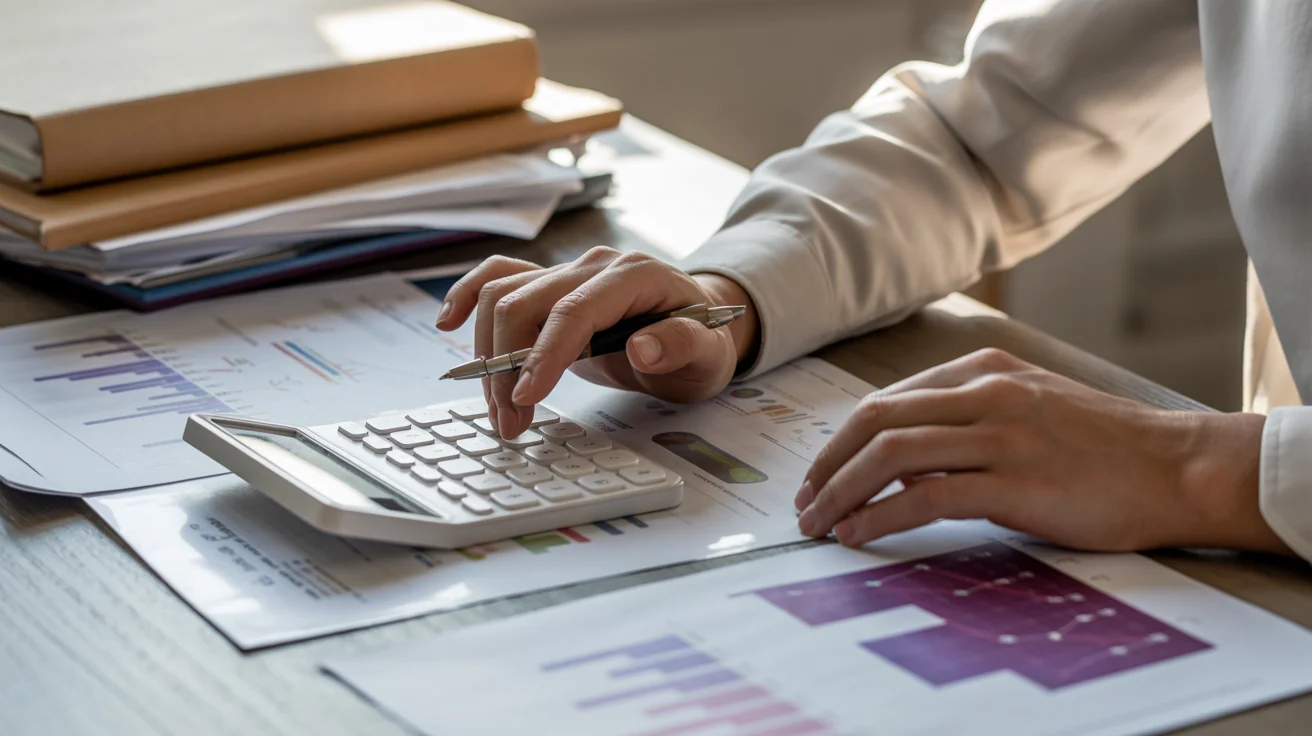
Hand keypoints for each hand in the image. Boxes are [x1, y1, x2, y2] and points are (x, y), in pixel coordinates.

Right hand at [436, 247, 758, 438]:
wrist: (699, 324)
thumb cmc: (704, 342)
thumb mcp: (708, 355)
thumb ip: (682, 346)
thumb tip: (642, 348)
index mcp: (634, 276)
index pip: (574, 310)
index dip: (543, 354)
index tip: (524, 398)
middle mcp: (594, 266)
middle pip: (526, 303)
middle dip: (507, 368)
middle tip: (510, 426)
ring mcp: (568, 272)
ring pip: (503, 296)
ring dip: (487, 354)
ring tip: (499, 411)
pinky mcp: (549, 285)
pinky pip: (499, 277)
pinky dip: (468, 296)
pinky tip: (447, 323)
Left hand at [794, 348, 1291, 554]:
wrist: (1178, 467)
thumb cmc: (1105, 447)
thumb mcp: (1028, 409)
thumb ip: (966, 421)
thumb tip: (899, 461)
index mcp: (983, 371)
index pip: (887, 401)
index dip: (842, 440)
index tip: (820, 475)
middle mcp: (986, 393)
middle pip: (875, 420)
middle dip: (827, 464)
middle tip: (805, 502)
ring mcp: (1001, 434)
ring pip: (891, 454)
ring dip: (841, 491)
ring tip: (818, 524)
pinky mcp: (1016, 481)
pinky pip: (926, 495)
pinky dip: (881, 515)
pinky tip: (859, 533)